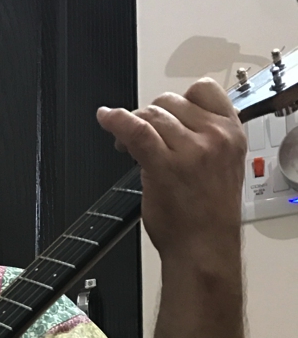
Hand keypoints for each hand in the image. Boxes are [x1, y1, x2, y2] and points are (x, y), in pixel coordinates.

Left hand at [96, 78, 245, 263]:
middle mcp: (214, 136)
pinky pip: (136, 130)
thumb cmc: (208, 215)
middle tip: (141, 135)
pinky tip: (106, 119)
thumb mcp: (220, 165)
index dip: (180, 99)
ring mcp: (190, 150)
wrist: (204, 247)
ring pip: (152, 114)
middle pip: (171, 101)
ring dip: (133, 123)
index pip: (204, 89)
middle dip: (151, 114)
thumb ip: (202, 138)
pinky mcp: (164, 165)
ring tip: (125, 143)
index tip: (168, 112)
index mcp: (232, 133)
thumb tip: (171, 123)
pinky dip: (116, 120)